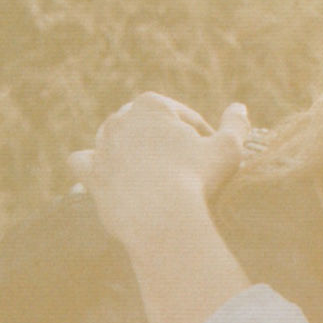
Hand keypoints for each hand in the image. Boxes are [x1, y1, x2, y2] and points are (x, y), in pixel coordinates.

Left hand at [68, 93, 250, 250]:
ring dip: (133, 151)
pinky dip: (93, 165)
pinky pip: (83, 161)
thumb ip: (236, 124)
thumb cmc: (197, 179)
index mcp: (151, 104)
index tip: (212, 156)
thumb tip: (239, 107)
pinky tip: (110, 174)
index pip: (182, 116)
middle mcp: (120, 119)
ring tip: (155, 173)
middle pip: (150, 127)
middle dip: (167, 142)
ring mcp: (101, 146)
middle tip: (188, 168)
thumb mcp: (228, 148)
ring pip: (116, 140)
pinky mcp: (90, 174)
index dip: (202, 135)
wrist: (160, 218)